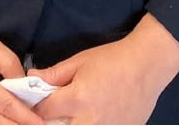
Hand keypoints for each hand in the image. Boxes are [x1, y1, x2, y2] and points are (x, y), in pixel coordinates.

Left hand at [30, 14, 178, 124]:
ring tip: (71, 115)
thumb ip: (54, 74)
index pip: (43, 112)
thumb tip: (30, 79)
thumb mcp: (80, 61)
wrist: (147, 66)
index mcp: (78, 99)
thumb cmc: (113, 59)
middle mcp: (89, 122)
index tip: (34, 103)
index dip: (35, 107)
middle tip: (52, 113)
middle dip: (49, 124)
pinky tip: (88, 118)